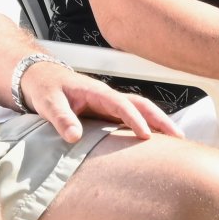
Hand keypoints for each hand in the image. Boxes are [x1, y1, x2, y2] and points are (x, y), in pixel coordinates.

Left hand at [21, 58, 177, 142]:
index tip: (145, 136)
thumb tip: (74, 137)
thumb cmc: (45, 88)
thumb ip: (61, 118)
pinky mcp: (106, 112)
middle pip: (141, 104)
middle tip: (179, 137)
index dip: (134, 119)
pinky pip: (132, 117)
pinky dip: (147, 125)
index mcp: (96, 92)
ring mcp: (109, 104)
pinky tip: (154, 140)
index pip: (122, 104)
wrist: (39, 79)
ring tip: (176, 140)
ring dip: (158, 122)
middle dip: (161, 119)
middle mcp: (107, 97)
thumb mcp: (48, 103)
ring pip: (141, 110)